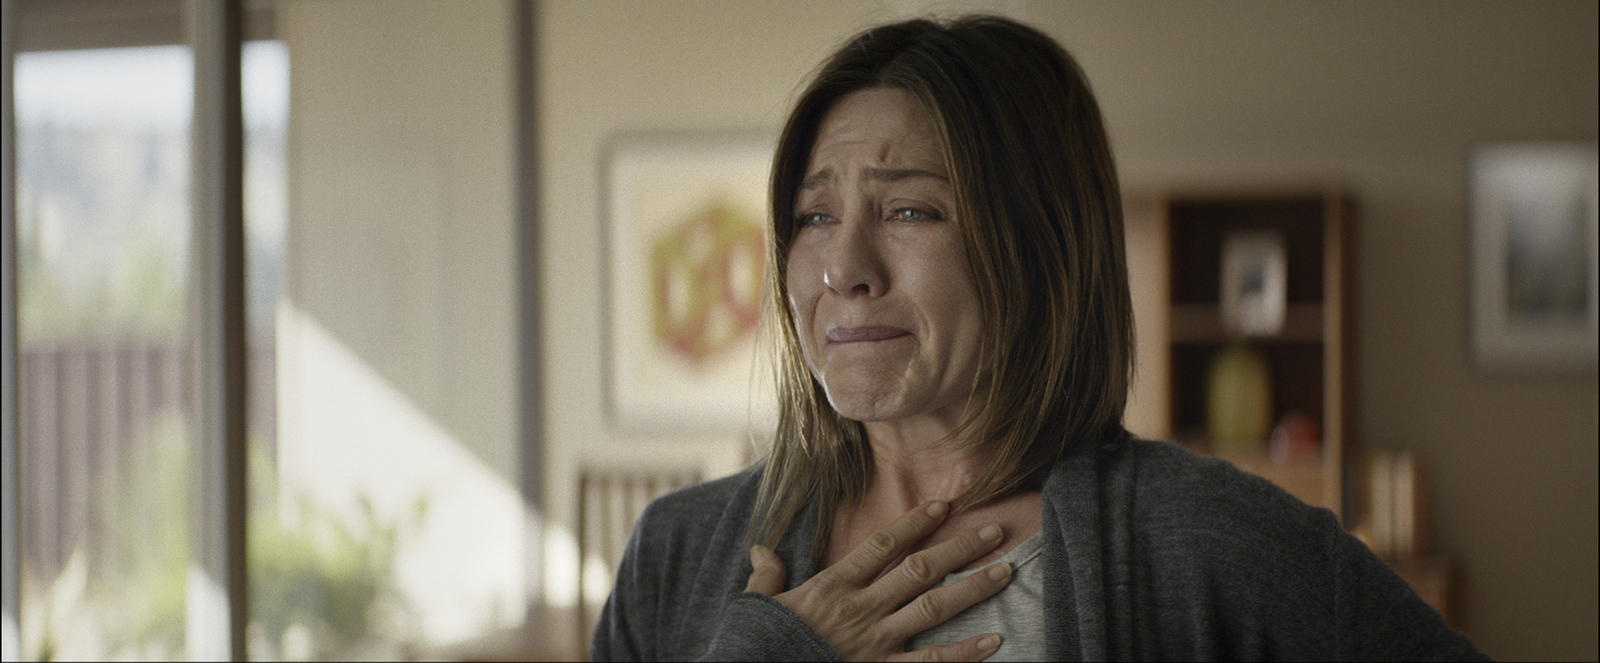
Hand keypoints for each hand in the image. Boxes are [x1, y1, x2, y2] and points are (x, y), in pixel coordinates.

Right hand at [744, 501, 1011, 660]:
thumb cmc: (758, 646)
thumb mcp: (757, 606)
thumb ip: (766, 576)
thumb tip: (759, 550)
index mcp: (833, 586)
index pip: (883, 544)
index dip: (916, 522)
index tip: (944, 505)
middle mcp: (860, 609)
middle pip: (919, 570)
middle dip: (959, 547)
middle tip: (995, 529)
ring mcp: (875, 642)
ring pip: (933, 608)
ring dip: (973, 588)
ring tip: (1006, 571)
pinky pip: (930, 662)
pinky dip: (964, 653)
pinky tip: (994, 640)